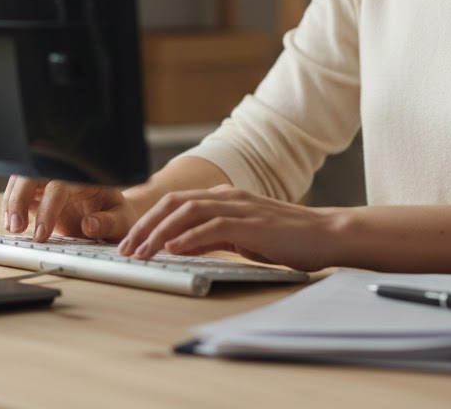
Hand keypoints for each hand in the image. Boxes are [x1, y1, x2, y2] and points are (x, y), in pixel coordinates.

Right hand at [1, 175, 138, 242]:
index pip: (58, 186)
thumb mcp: (122, 220)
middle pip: (33, 175)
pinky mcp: (40, 195)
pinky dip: (10, 206)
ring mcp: (49, 185)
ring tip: (10, 228)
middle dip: (19, 198)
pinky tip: (10, 224)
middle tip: (15, 227)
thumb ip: (108, 222)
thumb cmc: (117, 215)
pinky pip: (20, 194)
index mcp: (83, 179)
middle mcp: (63, 178)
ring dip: (11, 201)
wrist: (114, 216)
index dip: (47, 209)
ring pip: (22, 181)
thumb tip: (89, 225)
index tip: (41, 234)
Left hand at [116, 185, 337, 272]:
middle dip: (145, 225)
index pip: (175, 203)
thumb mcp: (240, 238)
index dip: (148, 220)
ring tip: (143, 253)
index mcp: (223, 198)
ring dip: (160, 232)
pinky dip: (190, 237)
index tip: (130, 242)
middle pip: (174, 203)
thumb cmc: (285, 239)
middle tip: (126, 250)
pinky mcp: (252, 223)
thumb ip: (210, 238)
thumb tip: (177, 246)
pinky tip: (174, 249)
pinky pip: (213, 227)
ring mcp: (240, 207)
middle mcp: (227, 197)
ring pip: (188, 212)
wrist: (324, 234)